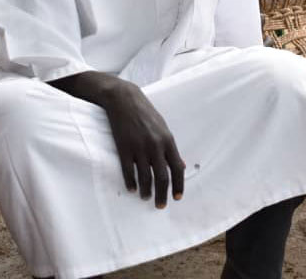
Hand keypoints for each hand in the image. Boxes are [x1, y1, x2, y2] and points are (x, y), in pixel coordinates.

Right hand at [101, 80, 185, 207]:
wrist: (124, 100)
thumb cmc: (146, 114)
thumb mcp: (163, 128)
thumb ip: (171, 148)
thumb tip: (181, 165)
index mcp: (168, 140)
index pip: (177, 168)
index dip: (179, 184)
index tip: (178, 197)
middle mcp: (155, 146)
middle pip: (162, 177)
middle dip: (162, 194)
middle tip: (161, 205)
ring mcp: (139, 147)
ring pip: (145, 176)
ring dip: (146, 191)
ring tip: (146, 198)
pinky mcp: (123, 148)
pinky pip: (128, 170)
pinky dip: (131, 182)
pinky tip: (132, 189)